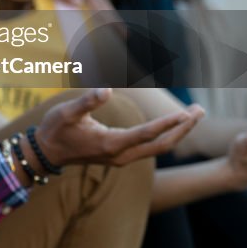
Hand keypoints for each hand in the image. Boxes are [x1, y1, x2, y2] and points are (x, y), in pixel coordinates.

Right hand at [35, 88, 203, 166]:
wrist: (46, 152)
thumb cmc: (55, 129)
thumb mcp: (66, 112)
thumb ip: (87, 102)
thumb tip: (106, 89)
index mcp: (110, 143)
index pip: (147, 133)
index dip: (169, 123)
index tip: (187, 112)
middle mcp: (120, 155)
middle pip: (161, 145)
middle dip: (184, 128)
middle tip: (201, 110)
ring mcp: (121, 158)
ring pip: (158, 148)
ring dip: (178, 133)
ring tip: (193, 115)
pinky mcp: (120, 156)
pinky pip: (150, 148)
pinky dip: (165, 136)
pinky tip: (172, 125)